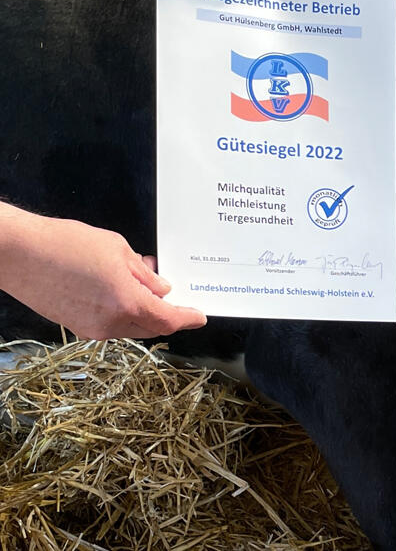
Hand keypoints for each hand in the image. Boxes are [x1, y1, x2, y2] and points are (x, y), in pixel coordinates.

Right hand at [0, 204, 205, 339]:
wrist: (18, 254)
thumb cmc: (67, 245)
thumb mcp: (118, 250)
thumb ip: (144, 274)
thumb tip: (161, 287)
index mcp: (127, 304)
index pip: (168, 320)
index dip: (187, 318)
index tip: (199, 316)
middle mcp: (111, 324)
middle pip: (151, 328)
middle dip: (167, 315)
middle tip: (175, 295)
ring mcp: (90, 328)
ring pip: (130, 328)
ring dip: (143, 313)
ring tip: (145, 284)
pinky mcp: (75, 326)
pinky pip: (111, 325)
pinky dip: (123, 313)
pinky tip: (121, 291)